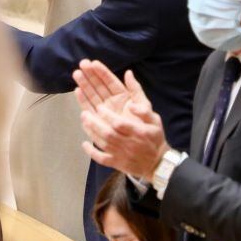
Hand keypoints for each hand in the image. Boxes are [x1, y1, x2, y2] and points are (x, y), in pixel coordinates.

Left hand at [78, 64, 167, 179]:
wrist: (157, 163)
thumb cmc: (155, 137)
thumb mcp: (154, 117)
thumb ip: (140, 97)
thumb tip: (128, 77)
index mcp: (136, 130)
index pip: (119, 123)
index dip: (107, 115)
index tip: (100, 107)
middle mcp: (126, 141)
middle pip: (107, 131)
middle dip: (94, 119)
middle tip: (84, 107)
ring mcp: (119, 153)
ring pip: (102, 142)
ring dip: (91, 130)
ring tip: (83, 116)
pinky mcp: (115, 162)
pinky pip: (101, 158)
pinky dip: (92, 151)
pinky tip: (84, 143)